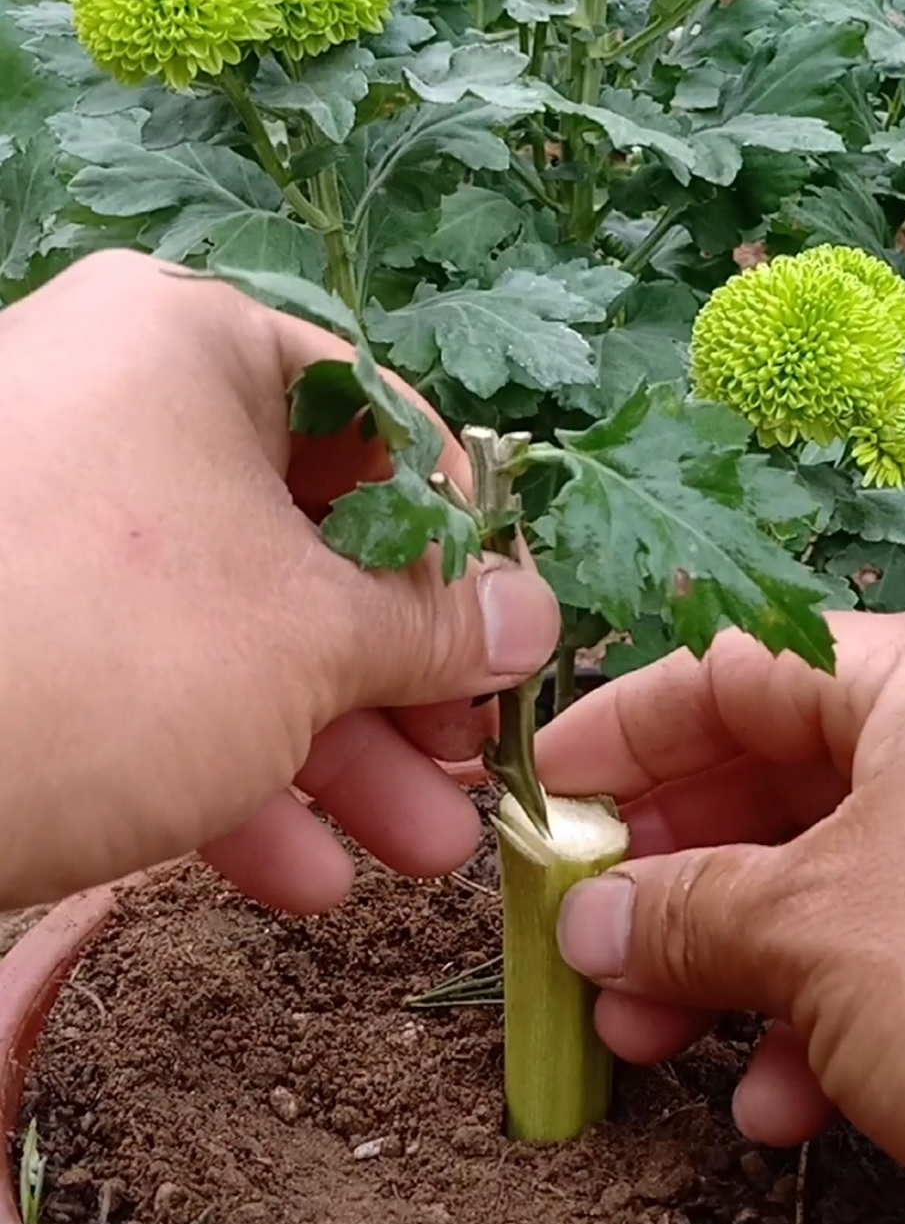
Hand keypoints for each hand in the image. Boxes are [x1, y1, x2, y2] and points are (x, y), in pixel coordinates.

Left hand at [0, 252, 556, 909]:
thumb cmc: (106, 651)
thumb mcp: (306, 637)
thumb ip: (431, 625)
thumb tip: (533, 615)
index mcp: (188, 345)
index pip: (376, 419)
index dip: (463, 542)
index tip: (509, 643)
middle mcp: (111, 407)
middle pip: (304, 541)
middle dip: (401, 683)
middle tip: (466, 773)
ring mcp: (47, 522)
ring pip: (227, 629)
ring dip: (335, 752)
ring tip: (421, 855)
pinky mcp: (6, 634)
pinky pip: (141, 681)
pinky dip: (226, 771)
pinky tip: (301, 878)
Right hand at [544, 606, 904, 1223]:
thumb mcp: (818, 935)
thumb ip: (686, 912)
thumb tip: (588, 920)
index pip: (739, 668)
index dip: (625, 735)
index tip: (546, 805)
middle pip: (785, 780)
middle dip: (672, 880)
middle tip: (588, 953)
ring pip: (842, 881)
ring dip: (734, 967)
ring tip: (654, 1046)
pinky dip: (832, 1022)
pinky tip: (783, 1109)